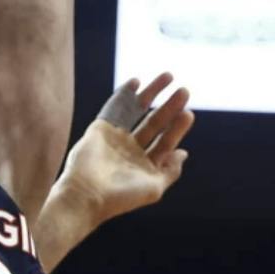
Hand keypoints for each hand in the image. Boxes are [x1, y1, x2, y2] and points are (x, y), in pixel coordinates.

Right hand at [60, 74, 194, 222]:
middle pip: (155, 123)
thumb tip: (183, 153)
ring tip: (168, 76)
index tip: (188, 113)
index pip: (166, 142)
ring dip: (152, 93)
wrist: (86, 195)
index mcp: (144, 165)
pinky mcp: (100, 128)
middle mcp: (131, 150)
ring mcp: (115, 138)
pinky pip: (114, 107)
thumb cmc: (121, 197)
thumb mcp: (154, 187)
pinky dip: (124, 94)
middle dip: (170, 107)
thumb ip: (170, 170)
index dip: (178, 128)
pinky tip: (136, 82)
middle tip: (184, 90)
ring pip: (137, 111)